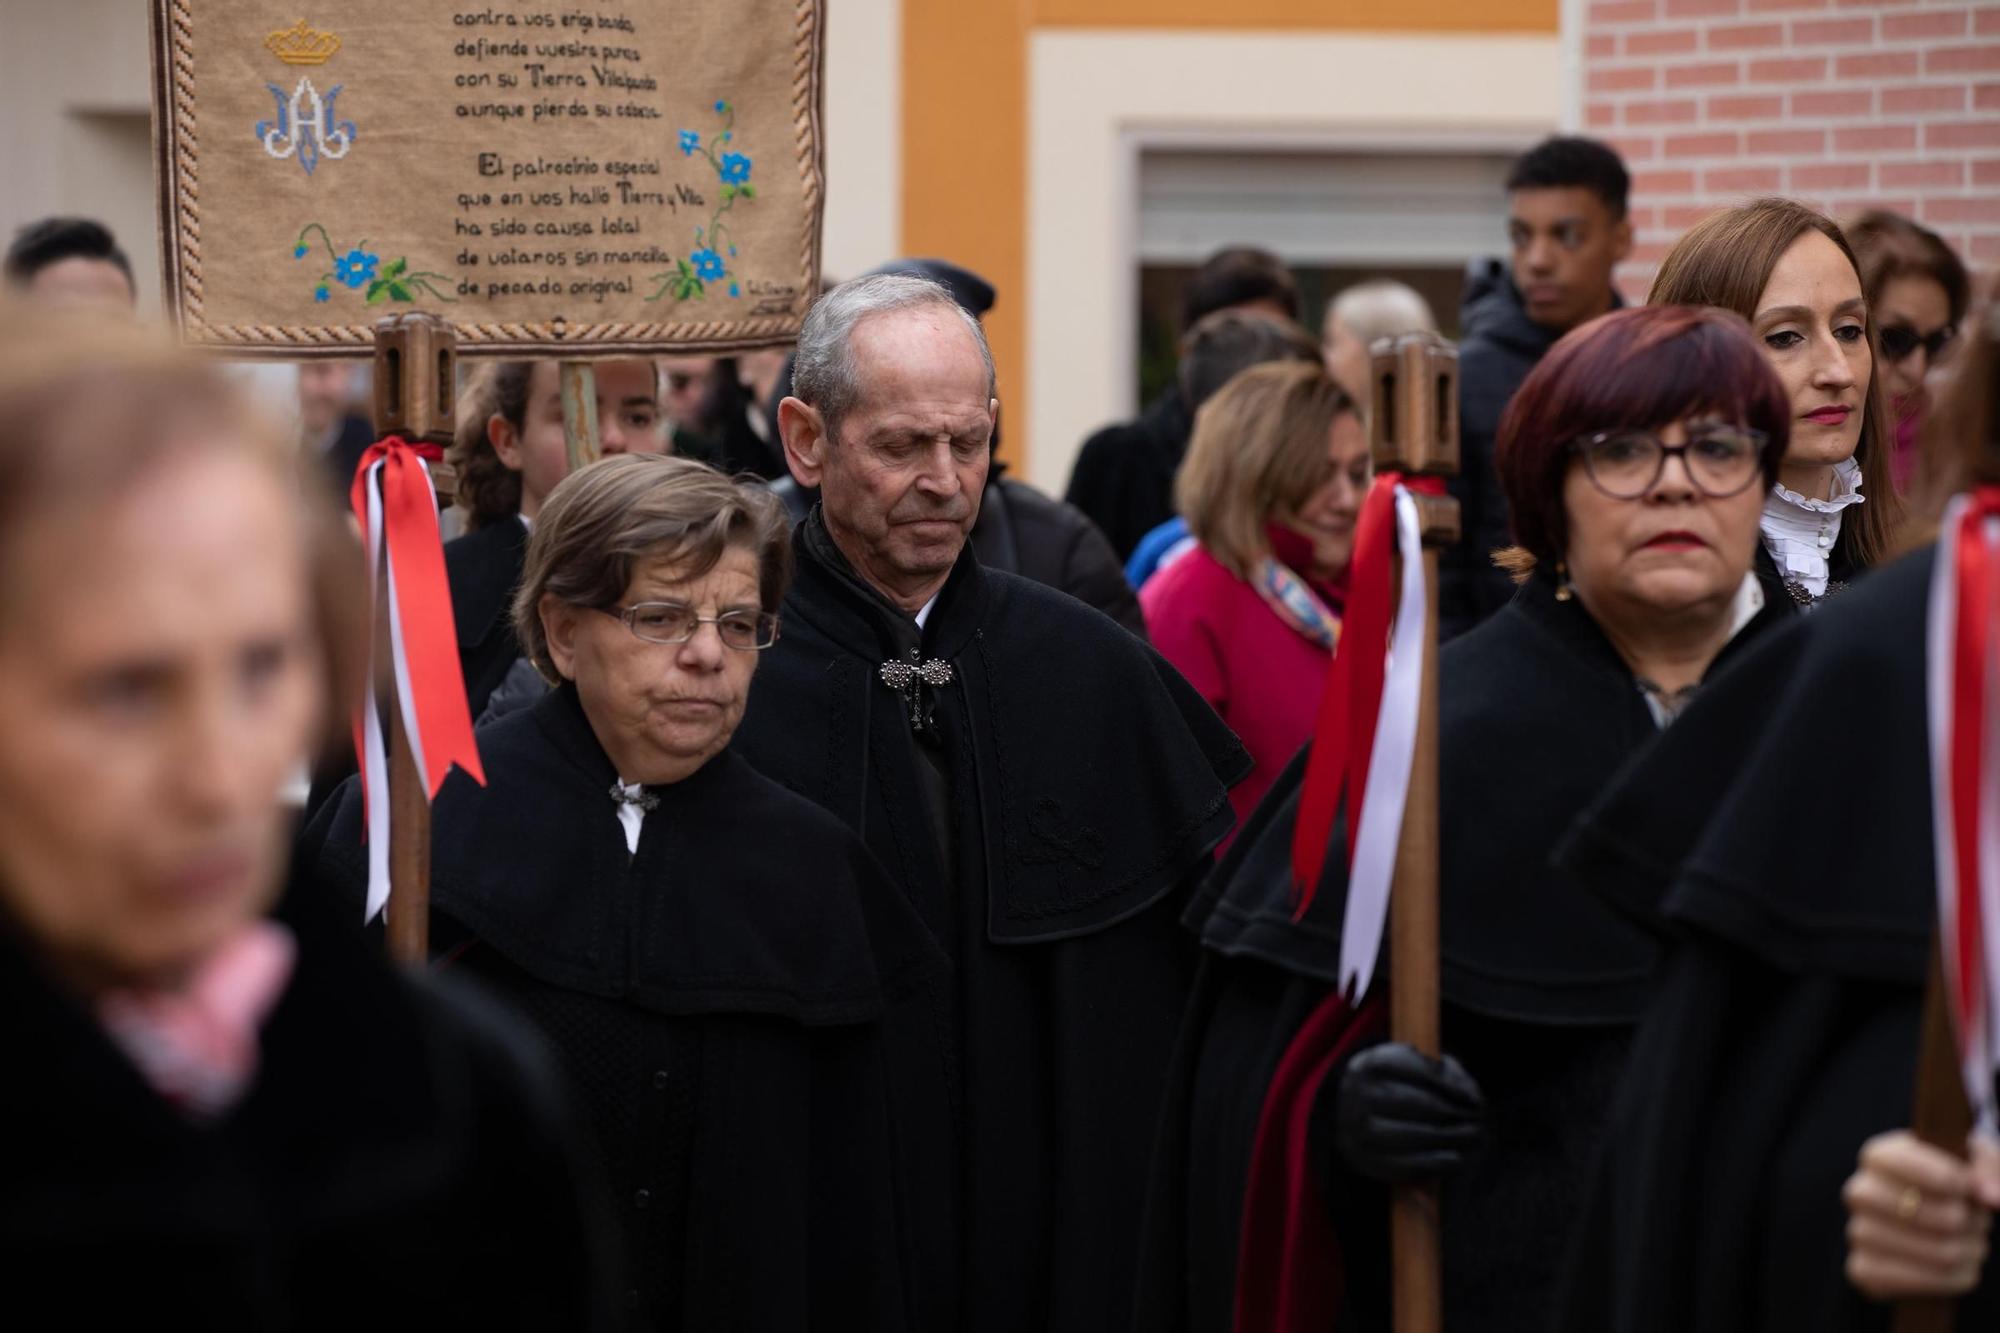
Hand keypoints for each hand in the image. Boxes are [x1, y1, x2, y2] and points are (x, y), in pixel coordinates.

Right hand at [1328, 1042, 1483, 1183]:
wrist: (1345, 1113)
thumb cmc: (1392, 1084)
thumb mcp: (1409, 1064)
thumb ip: (1443, 1071)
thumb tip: (1470, 1095)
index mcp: (1372, 1064)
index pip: (1420, 1072)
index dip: (1452, 1087)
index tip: (1475, 1099)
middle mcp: (1361, 1095)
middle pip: (1421, 1105)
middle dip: (1456, 1114)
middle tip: (1480, 1121)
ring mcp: (1361, 1130)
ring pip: (1417, 1136)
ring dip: (1452, 1139)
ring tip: (1474, 1139)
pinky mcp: (1367, 1160)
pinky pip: (1407, 1165)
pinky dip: (1436, 1164)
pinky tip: (1456, 1159)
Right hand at [1843, 1130, 1999, 1299]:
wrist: (1937, 1226)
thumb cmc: (1956, 1187)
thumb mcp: (1974, 1165)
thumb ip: (1988, 1169)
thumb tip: (1991, 1196)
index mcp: (1880, 1157)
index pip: (1901, 1162)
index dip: (1942, 1176)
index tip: (1967, 1187)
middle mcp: (1861, 1191)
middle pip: (1917, 1211)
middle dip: (1961, 1221)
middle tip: (1976, 1222)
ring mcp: (1859, 1232)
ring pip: (1931, 1250)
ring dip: (1965, 1251)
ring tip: (1973, 1244)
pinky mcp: (1864, 1269)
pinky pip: (1918, 1282)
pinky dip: (1951, 1279)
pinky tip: (1960, 1269)